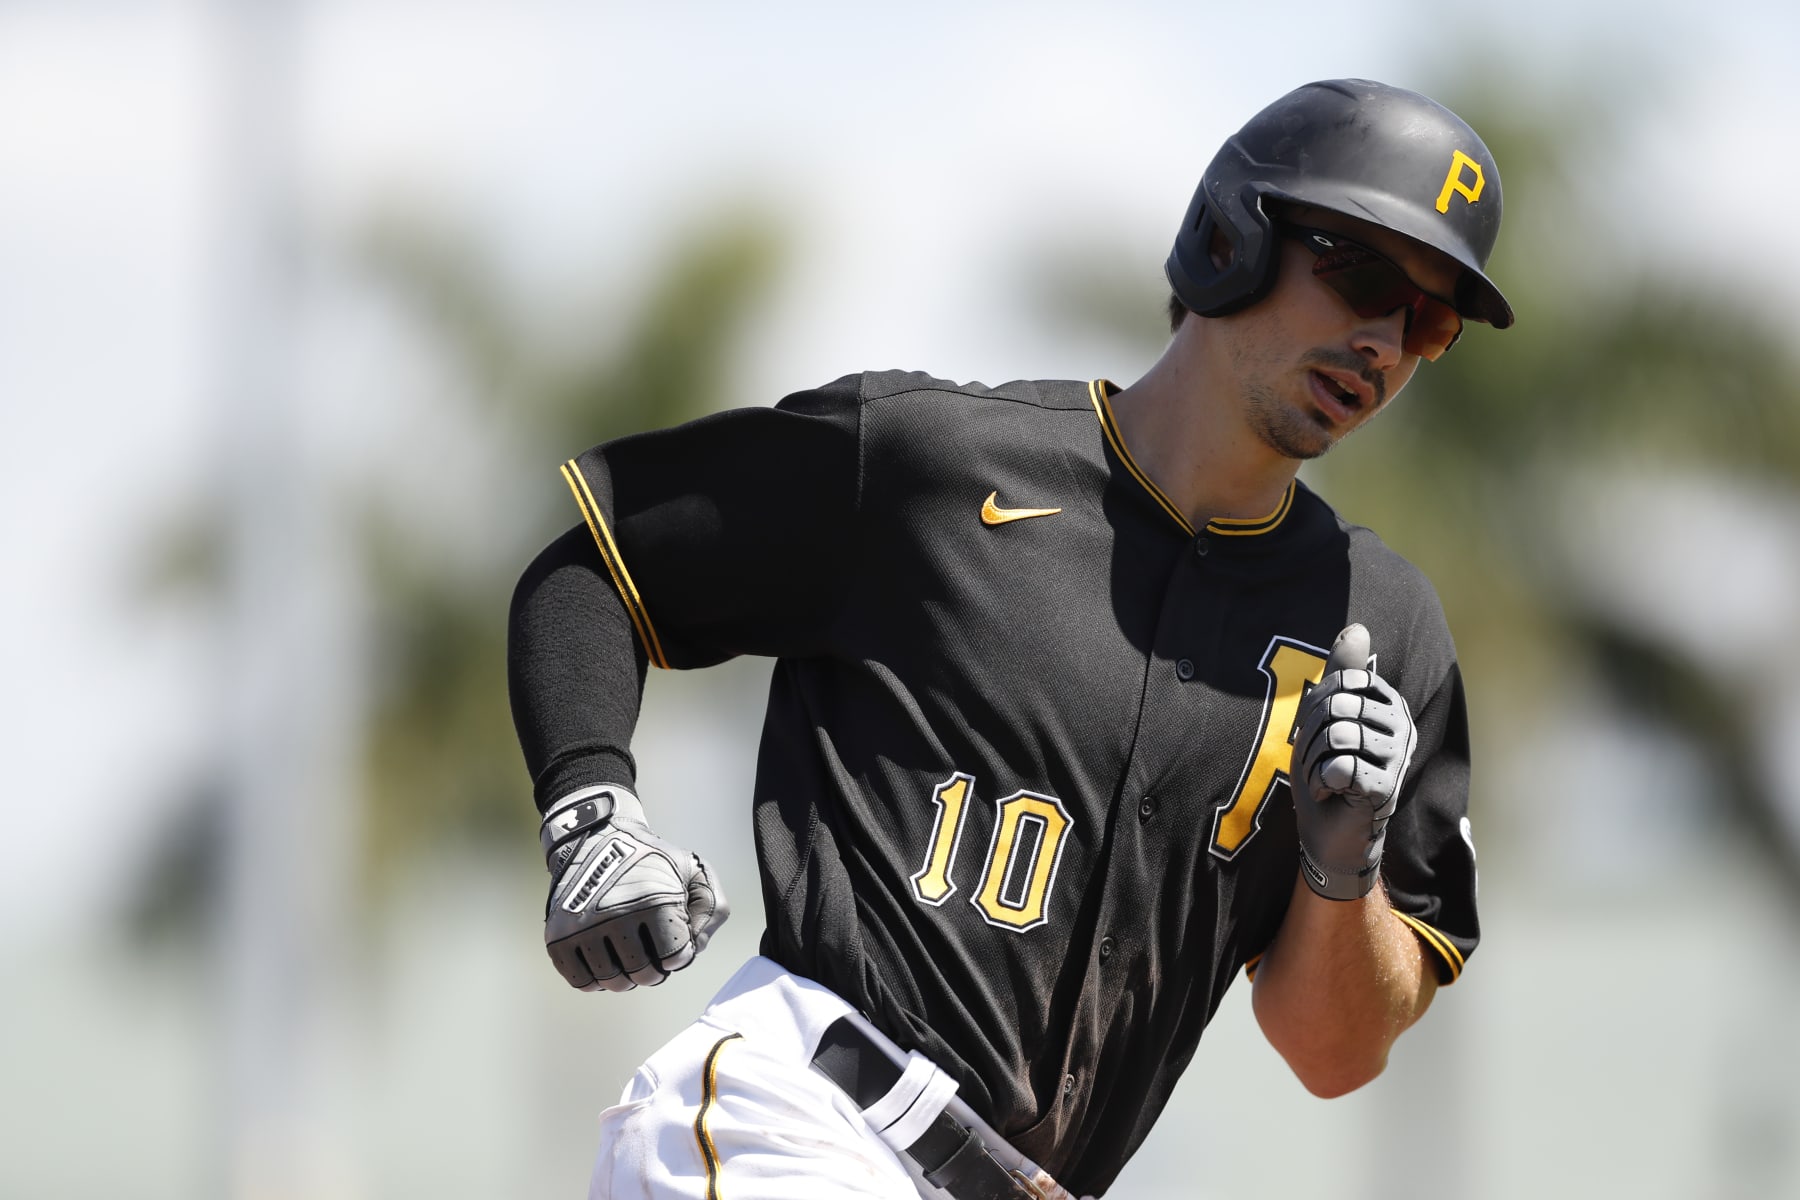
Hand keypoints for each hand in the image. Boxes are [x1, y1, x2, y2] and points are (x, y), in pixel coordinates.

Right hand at [539, 784, 728, 991]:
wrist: (596, 836)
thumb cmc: (650, 860)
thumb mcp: (694, 871)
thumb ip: (712, 910)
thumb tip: (693, 950)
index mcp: (655, 902)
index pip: (676, 959)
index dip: (678, 952)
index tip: (671, 935)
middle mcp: (616, 917)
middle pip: (644, 975)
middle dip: (654, 968)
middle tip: (650, 952)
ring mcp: (583, 928)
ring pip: (612, 981)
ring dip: (625, 975)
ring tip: (628, 955)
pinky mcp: (557, 936)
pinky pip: (580, 981)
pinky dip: (595, 978)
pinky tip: (604, 959)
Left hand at [1291, 624, 1417, 900]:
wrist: (1327, 829)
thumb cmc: (1327, 768)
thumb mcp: (1326, 716)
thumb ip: (1341, 673)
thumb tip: (1357, 629)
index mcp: (1388, 703)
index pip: (1339, 684)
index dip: (1315, 710)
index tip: (1320, 734)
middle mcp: (1401, 726)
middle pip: (1337, 707)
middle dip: (1311, 738)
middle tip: (1320, 762)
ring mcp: (1398, 758)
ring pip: (1338, 736)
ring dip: (1314, 763)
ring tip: (1327, 779)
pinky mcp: (1387, 789)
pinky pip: (1339, 768)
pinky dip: (1322, 784)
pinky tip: (1334, 795)